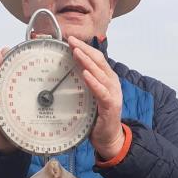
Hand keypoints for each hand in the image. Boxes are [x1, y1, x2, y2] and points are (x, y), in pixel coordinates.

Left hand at [68, 37, 124, 159]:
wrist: (109, 138)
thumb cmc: (97, 118)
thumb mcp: (88, 97)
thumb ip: (82, 85)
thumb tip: (65, 73)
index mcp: (107, 79)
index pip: (96, 58)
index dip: (85, 48)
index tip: (71, 40)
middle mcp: (112, 83)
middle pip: (99, 61)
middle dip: (84, 49)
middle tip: (71, 41)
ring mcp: (113, 94)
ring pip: (100, 73)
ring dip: (87, 62)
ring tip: (76, 52)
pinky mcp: (111, 106)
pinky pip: (102, 92)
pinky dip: (94, 82)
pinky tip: (85, 75)